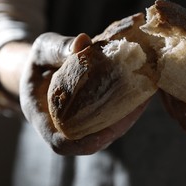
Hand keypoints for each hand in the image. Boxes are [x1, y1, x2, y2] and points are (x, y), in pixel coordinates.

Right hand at [19, 32, 147, 154]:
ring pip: (106, 131)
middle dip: (115, 128)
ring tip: (143, 96)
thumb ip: (58, 48)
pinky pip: (112, 119)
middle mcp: (63, 127)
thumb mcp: (44, 49)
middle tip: (135, 108)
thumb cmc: (41, 59)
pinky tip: (142, 91)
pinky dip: (127, 107)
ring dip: (127, 118)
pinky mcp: (95, 117)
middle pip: (91, 141)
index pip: (60, 143)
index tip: (105, 133)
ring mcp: (81, 124)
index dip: (82, 144)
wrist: (44, 68)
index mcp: (42, 117)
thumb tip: (83, 41)